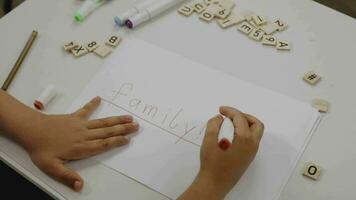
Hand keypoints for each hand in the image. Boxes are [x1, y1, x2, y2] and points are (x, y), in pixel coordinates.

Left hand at [17, 97, 138, 190]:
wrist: (31, 130)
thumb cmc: (41, 150)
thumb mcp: (52, 168)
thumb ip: (67, 176)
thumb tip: (80, 186)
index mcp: (81, 148)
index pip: (103, 145)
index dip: (117, 141)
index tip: (128, 139)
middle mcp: (84, 135)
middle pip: (107, 132)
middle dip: (123, 129)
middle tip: (136, 126)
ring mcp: (80, 125)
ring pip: (102, 122)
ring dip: (116, 120)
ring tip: (128, 117)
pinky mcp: (74, 118)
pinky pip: (85, 110)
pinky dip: (92, 104)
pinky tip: (99, 99)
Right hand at [178, 106, 263, 199]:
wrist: (214, 182)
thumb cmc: (212, 162)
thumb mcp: (209, 139)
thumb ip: (214, 124)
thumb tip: (220, 118)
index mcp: (244, 138)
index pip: (240, 117)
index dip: (230, 111)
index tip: (220, 110)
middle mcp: (252, 144)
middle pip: (256, 124)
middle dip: (244, 116)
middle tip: (231, 115)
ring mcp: (252, 152)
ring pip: (255, 133)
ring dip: (246, 124)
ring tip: (231, 124)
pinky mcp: (248, 158)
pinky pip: (251, 140)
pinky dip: (244, 133)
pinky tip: (231, 135)